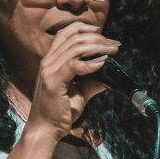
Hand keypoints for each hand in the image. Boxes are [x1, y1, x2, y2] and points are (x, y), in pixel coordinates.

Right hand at [25, 22, 119, 140]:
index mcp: (51, 61)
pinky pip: (73, 65)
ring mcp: (49, 70)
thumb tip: (108, 78)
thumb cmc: (58, 113)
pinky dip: (90, 63)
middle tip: (114, 44)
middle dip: (97, 38)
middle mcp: (48, 62)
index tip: (103, 34)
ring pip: (75, 47)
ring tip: (112, 51)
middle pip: (73, 36)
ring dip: (97, 46)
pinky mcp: (53, 81)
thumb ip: (91, 84)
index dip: (84, 28)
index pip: (66, 33)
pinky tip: (102, 64)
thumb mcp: (79, 95)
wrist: (45, 130)